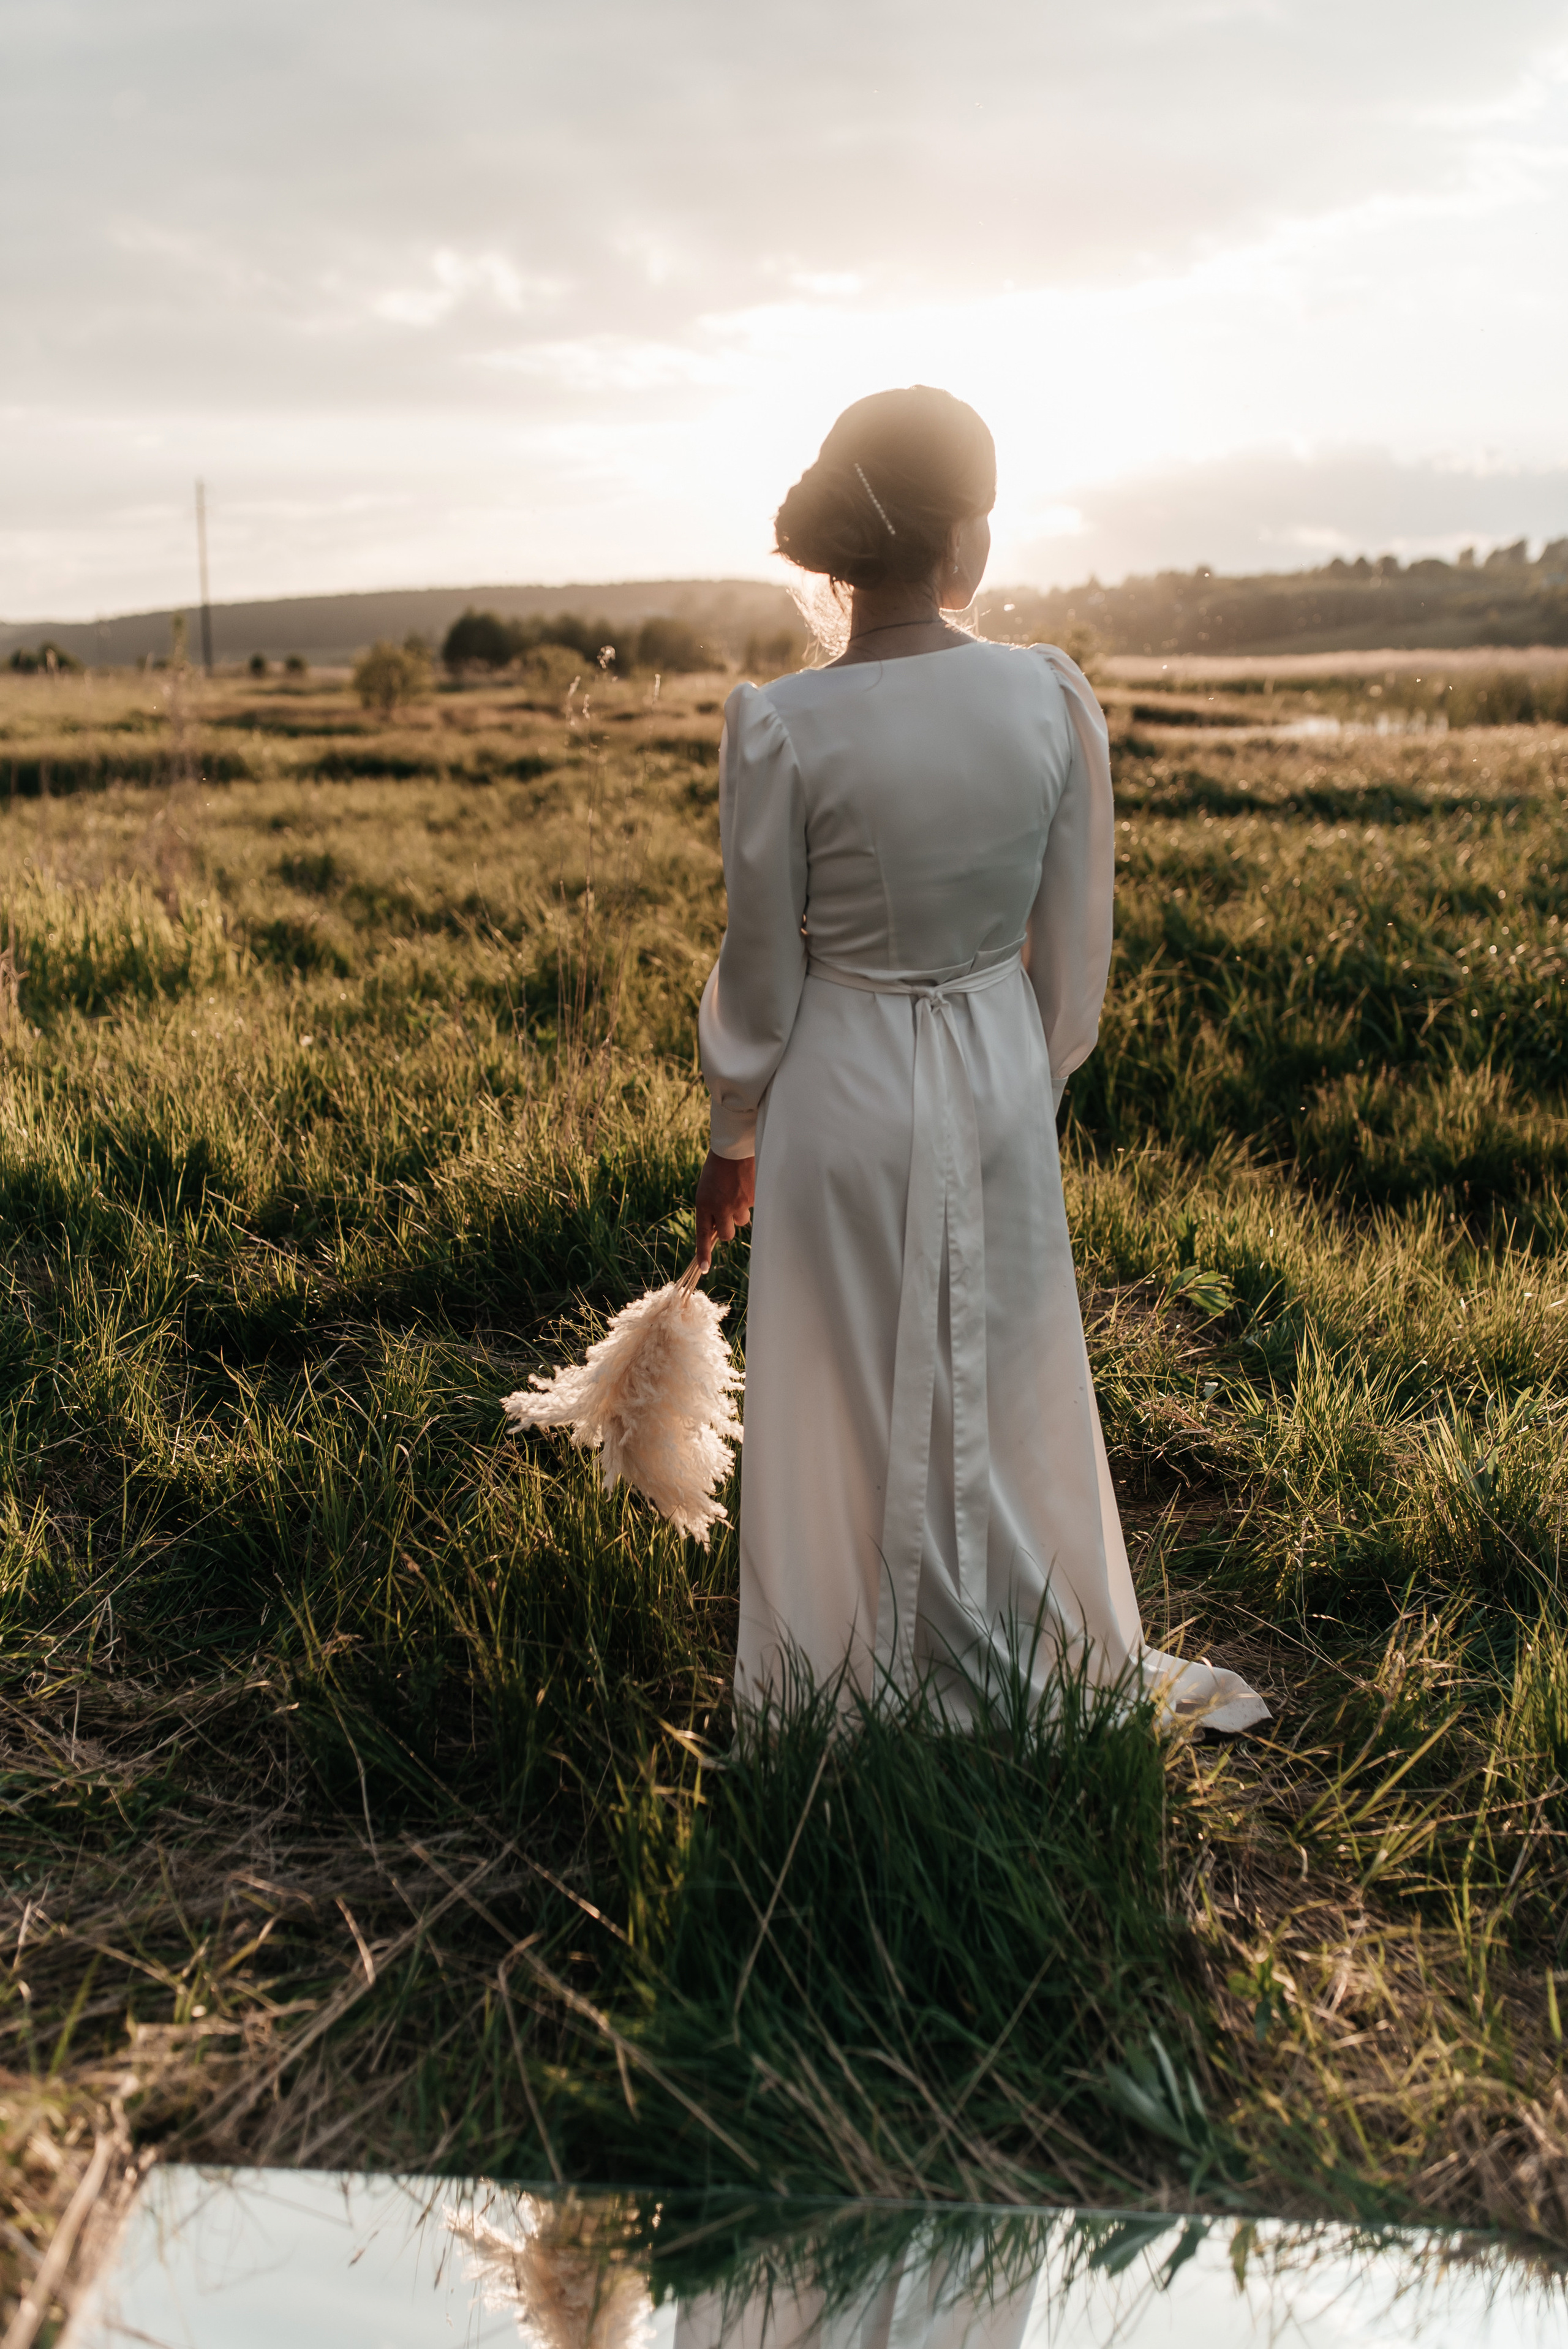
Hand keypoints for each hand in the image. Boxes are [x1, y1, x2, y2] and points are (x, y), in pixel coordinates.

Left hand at [694, 1150, 755, 1272]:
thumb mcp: (707, 1188)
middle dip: (727, 1229)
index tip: (704, 1269)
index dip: (703, 1253)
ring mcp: (739, 1204)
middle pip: (726, 1235)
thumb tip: (718, 1228)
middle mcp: (721, 1207)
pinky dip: (749, 1199)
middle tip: (727, 1216)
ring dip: (739, 1212)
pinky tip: (745, 1184)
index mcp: (704, 1203)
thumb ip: (710, 1208)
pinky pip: (752, 1207)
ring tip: (737, 1192)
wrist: (734, 1147)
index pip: (702, 1234)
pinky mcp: (754, 1199)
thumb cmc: (717, 1167)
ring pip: (741, 1221)